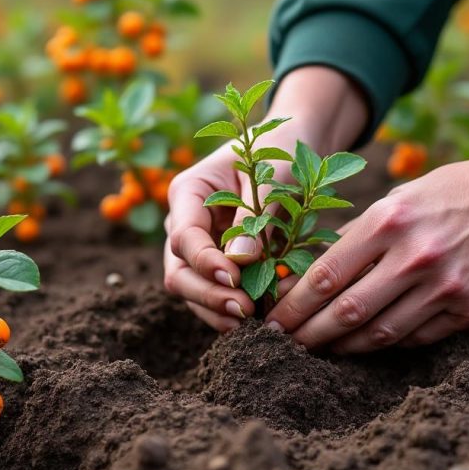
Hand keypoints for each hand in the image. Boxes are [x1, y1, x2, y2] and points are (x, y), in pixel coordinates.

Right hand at [163, 66, 367, 330]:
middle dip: (208, 295)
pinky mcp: (215, 262)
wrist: (290, 147)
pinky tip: (256, 320)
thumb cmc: (280, 152)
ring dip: (217, 309)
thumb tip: (241, 263)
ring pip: (191, 289)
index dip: (206, 263)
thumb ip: (254, 217)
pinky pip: (213, 292)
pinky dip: (230, 308)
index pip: (184, 237)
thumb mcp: (272, 176)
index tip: (236, 279)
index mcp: (188, 192)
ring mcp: (197, 245)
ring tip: (252, 322)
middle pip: (178, 271)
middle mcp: (184, 221)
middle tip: (245, 311)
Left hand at [265, 103, 468, 352]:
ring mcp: (446, 287)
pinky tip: (368, 344)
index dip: (292, 305)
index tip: (272, 320)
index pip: (324, 275)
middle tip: (284, 346)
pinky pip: (418, 337)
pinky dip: (388, 343)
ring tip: (321, 351)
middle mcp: (415, 256)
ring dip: (344, 347)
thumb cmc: (451, 192)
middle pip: (346, 312)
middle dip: (308, 335)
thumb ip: (359, 236)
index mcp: (389, 221)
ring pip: (380, 333)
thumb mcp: (398, 199)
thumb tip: (311, 274)